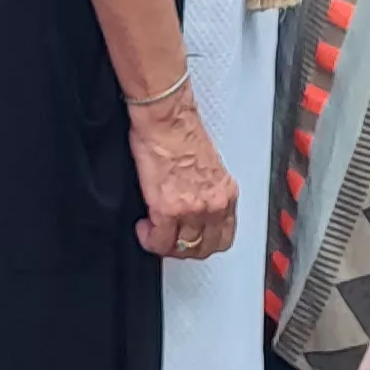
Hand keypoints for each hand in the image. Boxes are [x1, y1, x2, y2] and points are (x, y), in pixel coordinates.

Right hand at [128, 87, 238, 261]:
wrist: (166, 120)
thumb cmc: (181, 132)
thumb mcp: (208, 167)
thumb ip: (205, 192)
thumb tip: (193, 206)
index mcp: (225, 192)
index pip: (224, 235)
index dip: (204, 242)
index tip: (192, 238)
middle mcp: (213, 204)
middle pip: (205, 247)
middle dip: (186, 248)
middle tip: (171, 240)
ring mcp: (192, 210)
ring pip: (182, 249)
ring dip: (166, 245)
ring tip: (154, 232)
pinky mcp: (167, 210)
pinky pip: (159, 242)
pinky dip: (150, 240)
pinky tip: (144, 229)